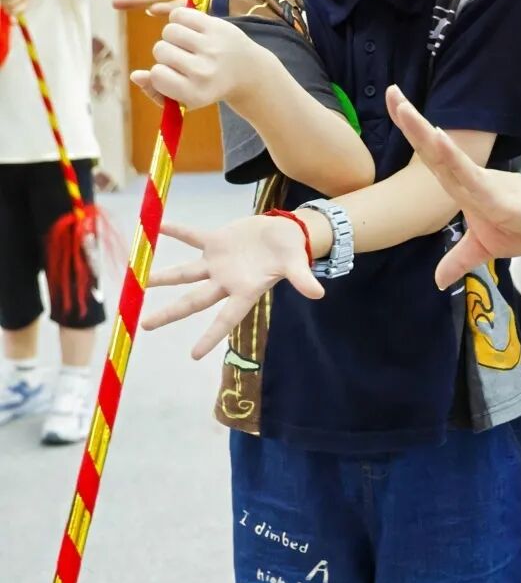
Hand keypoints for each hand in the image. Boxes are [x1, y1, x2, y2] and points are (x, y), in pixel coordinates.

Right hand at [131, 6, 264, 110]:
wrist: (248, 71)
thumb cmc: (208, 85)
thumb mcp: (184, 99)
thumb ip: (156, 92)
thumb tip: (135, 76)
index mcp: (195, 93)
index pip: (157, 74)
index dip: (159, 72)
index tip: (173, 75)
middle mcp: (204, 71)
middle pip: (160, 50)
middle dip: (166, 53)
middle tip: (183, 58)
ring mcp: (212, 47)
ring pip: (169, 31)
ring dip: (172, 36)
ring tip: (186, 44)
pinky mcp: (217, 26)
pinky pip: (180, 14)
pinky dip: (179, 19)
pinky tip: (189, 29)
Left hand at [144, 217, 323, 358]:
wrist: (287, 232)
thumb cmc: (292, 253)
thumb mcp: (296, 265)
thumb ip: (302, 280)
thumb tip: (319, 293)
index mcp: (244, 291)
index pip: (225, 318)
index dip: (211, 336)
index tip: (194, 356)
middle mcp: (225, 281)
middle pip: (193, 300)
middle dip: (170, 312)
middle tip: (145, 325)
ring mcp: (218, 262)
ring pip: (185, 272)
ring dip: (164, 275)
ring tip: (139, 279)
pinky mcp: (216, 242)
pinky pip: (193, 238)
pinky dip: (177, 232)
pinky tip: (157, 226)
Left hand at [385, 85, 520, 287]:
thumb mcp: (486, 248)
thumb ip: (460, 259)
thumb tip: (439, 282)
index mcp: (463, 188)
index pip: (431, 159)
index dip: (411, 134)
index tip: (393, 105)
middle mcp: (469, 180)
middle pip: (432, 150)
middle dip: (409, 122)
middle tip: (391, 92)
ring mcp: (483, 185)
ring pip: (447, 158)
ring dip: (423, 133)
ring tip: (403, 108)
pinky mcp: (498, 195)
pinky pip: (470, 176)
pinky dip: (452, 158)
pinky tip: (438, 138)